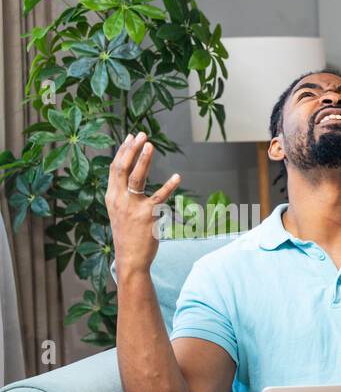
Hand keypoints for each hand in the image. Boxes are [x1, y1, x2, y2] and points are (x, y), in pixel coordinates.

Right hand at [106, 132, 180, 277]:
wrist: (130, 258)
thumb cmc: (128, 234)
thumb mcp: (119, 211)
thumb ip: (122, 194)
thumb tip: (129, 178)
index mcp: (111, 196)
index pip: (115, 168)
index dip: (123, 151)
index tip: (131, 136)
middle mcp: (118, 199)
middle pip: (122, 168)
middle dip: (132, 149)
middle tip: (142, 134)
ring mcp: (132, 207)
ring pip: (136, 178)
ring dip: (144, 160)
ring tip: (150, 145)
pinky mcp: (147, 216)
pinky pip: (159, 198)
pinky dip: (169, 186)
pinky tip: (177, 177)